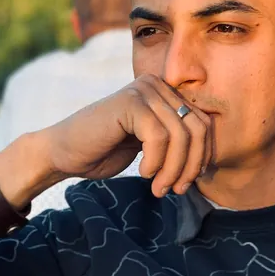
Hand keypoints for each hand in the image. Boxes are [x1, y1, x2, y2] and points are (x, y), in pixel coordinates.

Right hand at [41, 74, 213, 196]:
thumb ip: (174, 142)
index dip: (202, 157)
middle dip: (190, 165)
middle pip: (198, 128)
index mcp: (163, 94)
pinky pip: (158, 136)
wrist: (64, 153)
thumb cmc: (104, 151)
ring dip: (173, 169)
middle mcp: (156, 85)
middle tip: (174, 189)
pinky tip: (142, 173)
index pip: (203, 124)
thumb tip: (209, 158)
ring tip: (158, 188)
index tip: (185, 182)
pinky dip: (156, 162)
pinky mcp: (129, 101)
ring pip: (181, 134)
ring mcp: (142, 90)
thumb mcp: (149, 147)